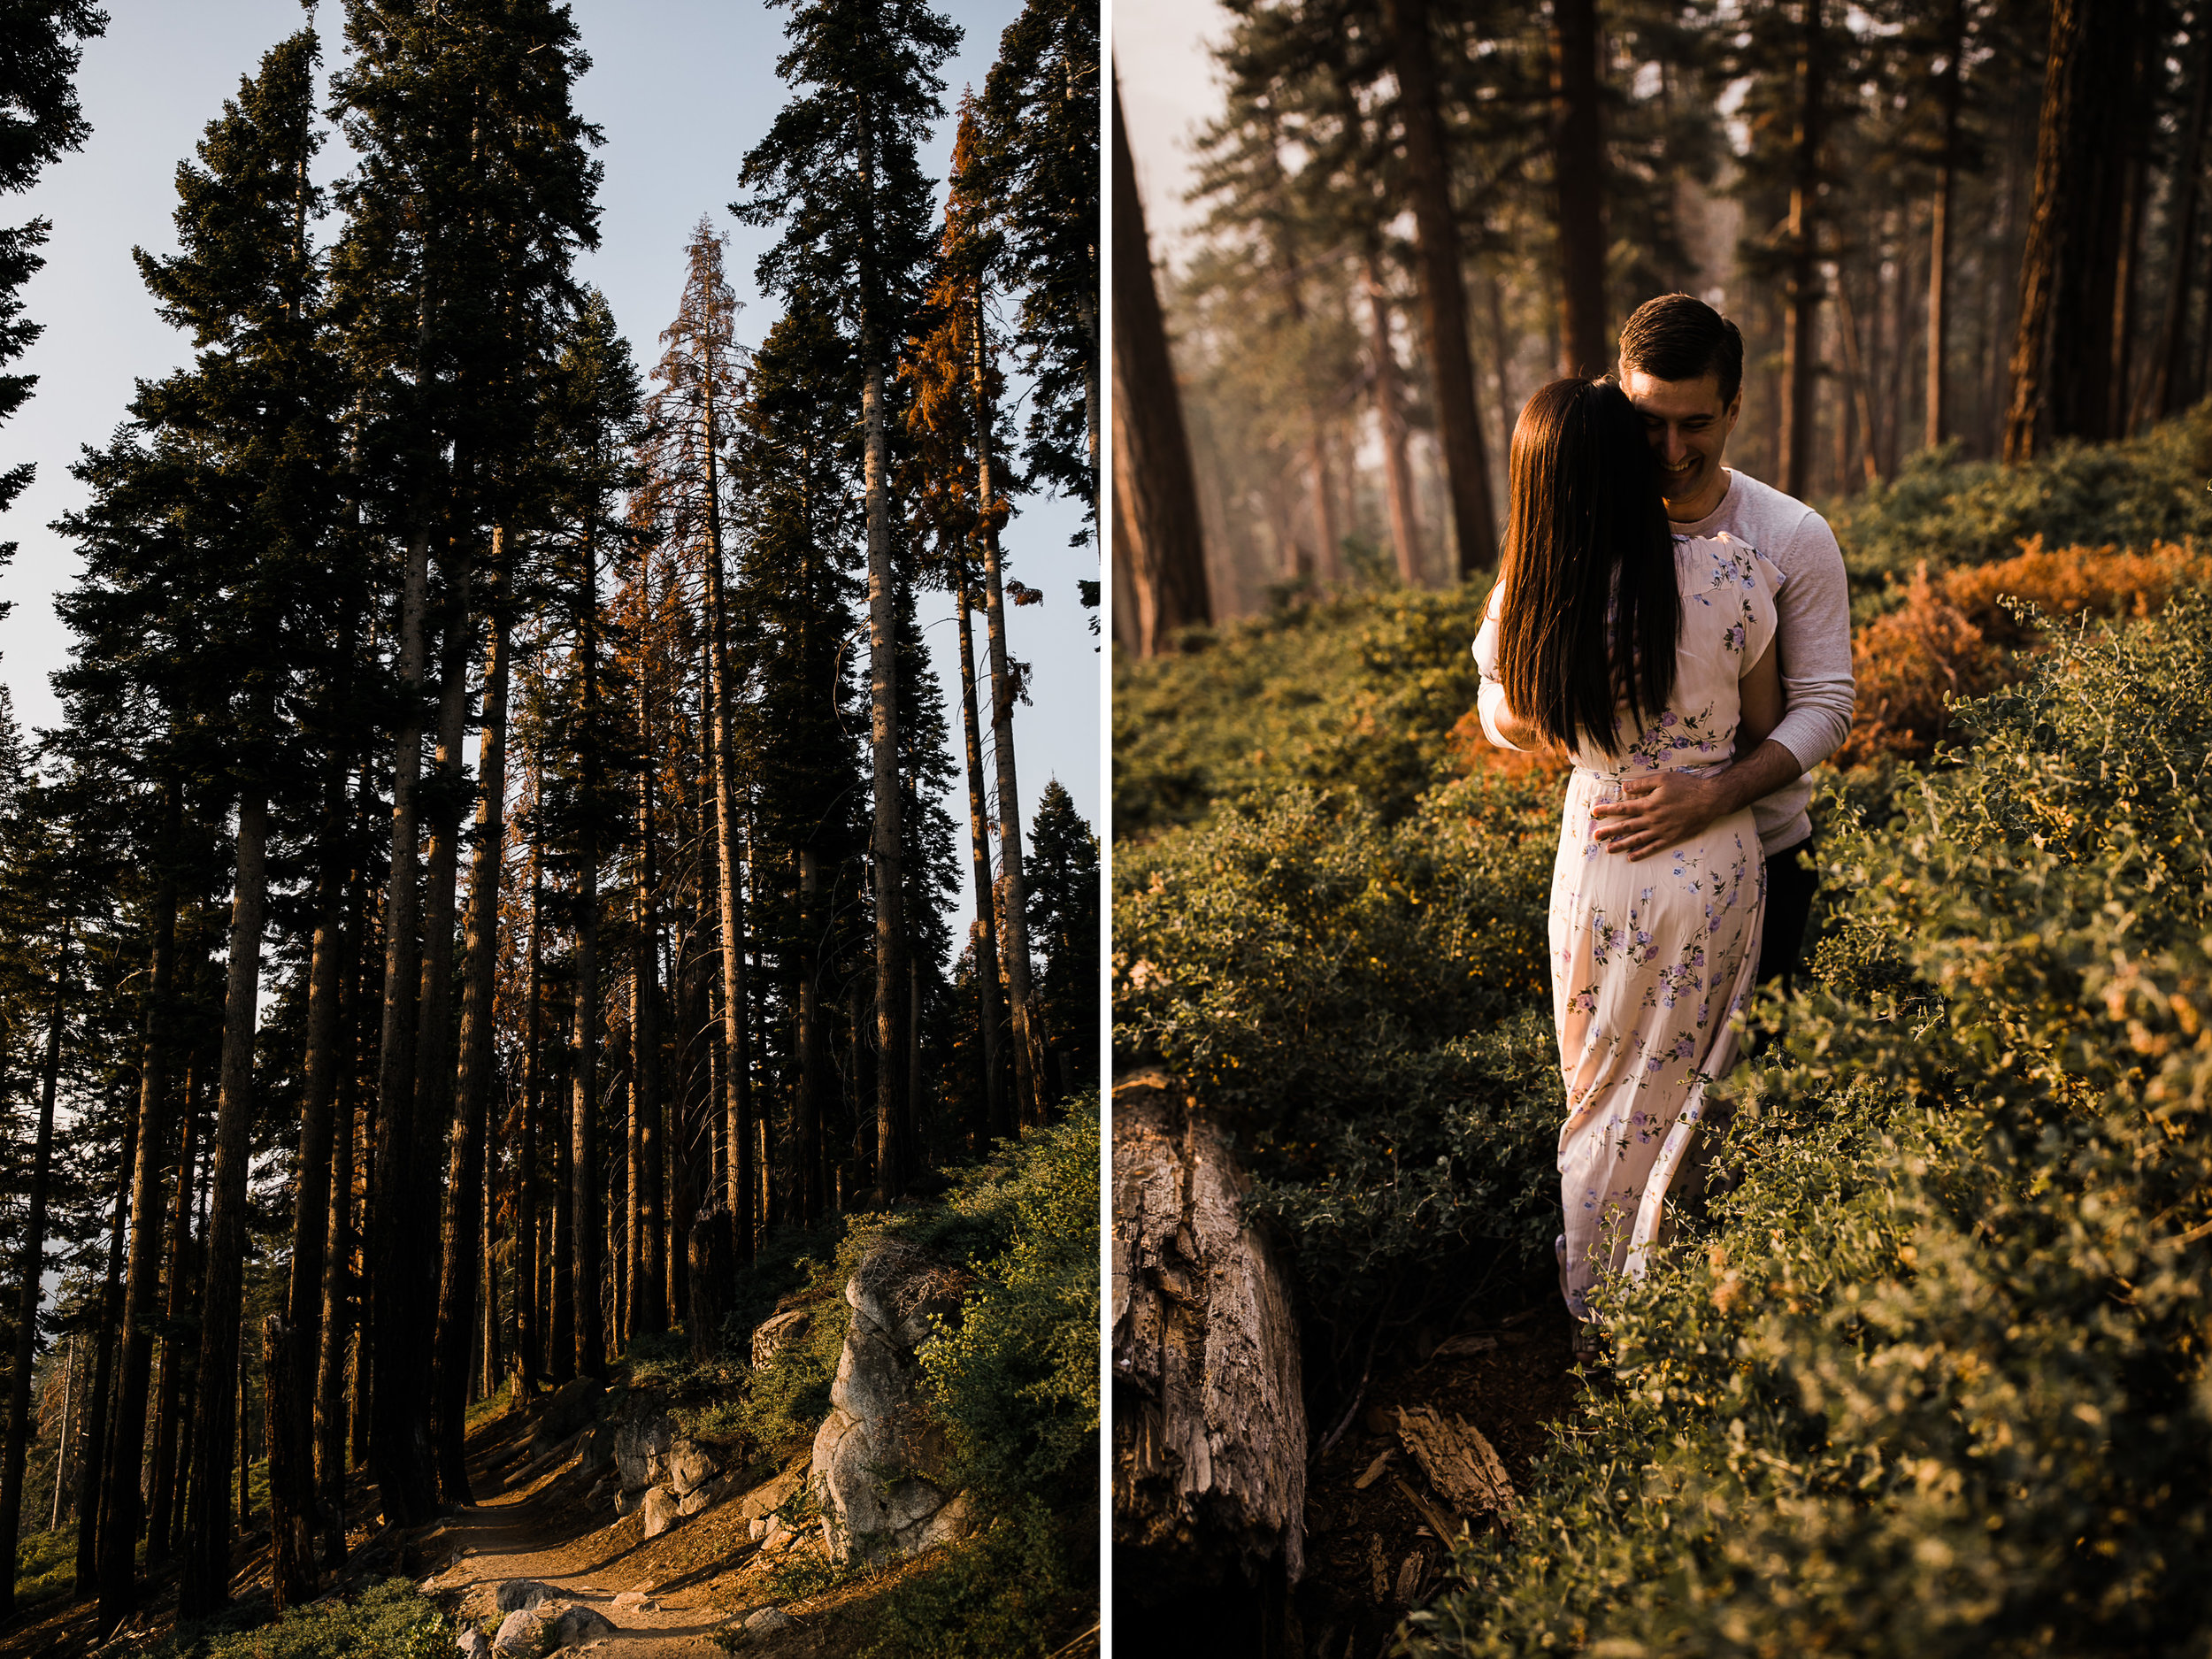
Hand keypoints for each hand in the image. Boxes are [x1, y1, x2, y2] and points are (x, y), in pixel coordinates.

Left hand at [1589, 771, 1728, 860]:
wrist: (1710, 800)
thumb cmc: (1687, 786)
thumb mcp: (1663, 779)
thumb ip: (1642, 784)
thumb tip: (1623, 787)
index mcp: (1649, 804)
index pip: (1623, 808)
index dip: (1607, 810)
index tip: (1594, 812)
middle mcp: (1652, 819)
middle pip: (1626, 826)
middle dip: (1609, 831)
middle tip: (1594, 836)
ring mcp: (1662, 830)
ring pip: (1637, 839)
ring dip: (1621, 844)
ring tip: (1608, 849)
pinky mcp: (1671, 838)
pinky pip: (1654, 847)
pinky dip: (1642, 853)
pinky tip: (1631, 857)